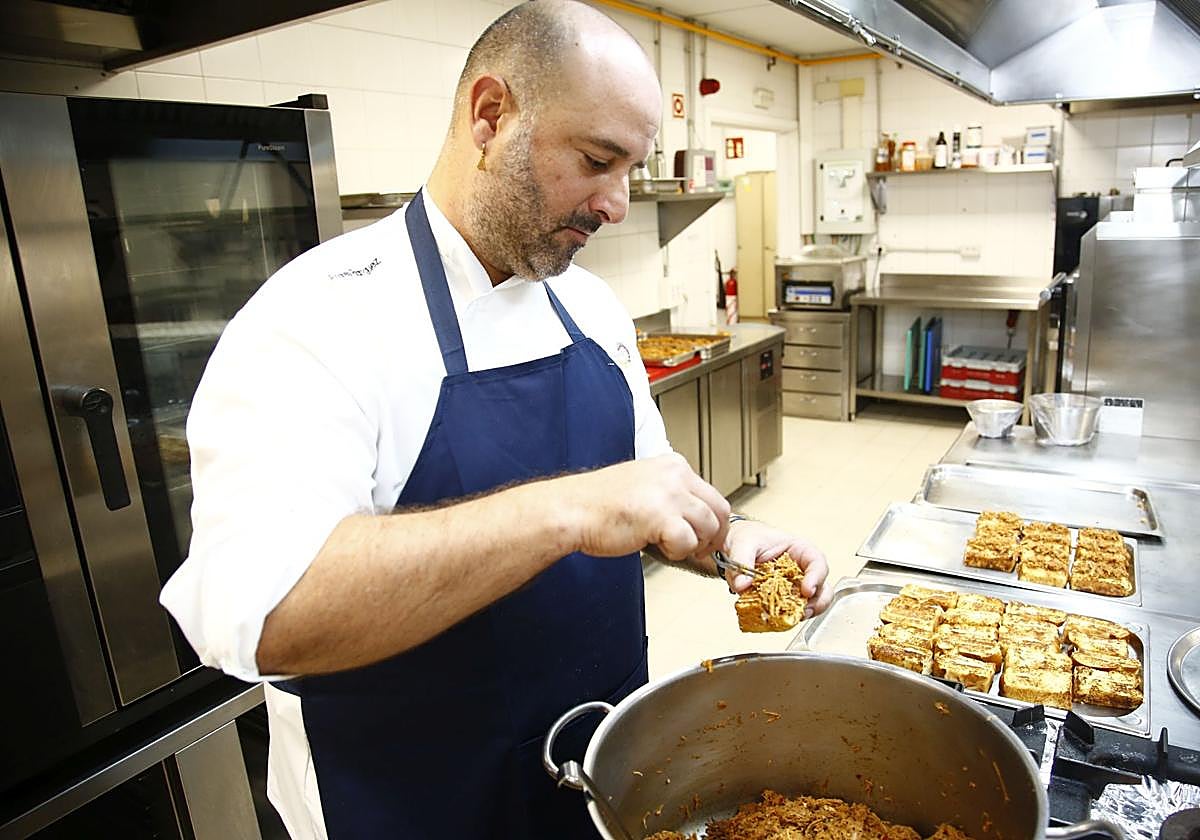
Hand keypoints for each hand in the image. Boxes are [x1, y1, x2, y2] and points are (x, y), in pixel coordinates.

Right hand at [561, 453, 729, 561]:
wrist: (572, 510)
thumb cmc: (600, 504)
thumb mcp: (644, 486)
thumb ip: (672, 496)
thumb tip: (697, 520)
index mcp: (673, 465)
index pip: (713, 495)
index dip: (711, 522)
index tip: (703, 536)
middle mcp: (675, 475)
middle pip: (719, 511)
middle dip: (712, 536)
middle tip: (697, 549)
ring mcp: (670, 495)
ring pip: (708, 528)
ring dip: (692, 545)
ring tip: (667, 545)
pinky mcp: (662, 517)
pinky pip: (688, 543)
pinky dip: (676, 552)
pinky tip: (656, 546)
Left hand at [723, 519, 831, 618]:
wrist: (735, 545)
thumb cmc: (747, 537)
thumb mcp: (743, 543)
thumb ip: (742, 561)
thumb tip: (741, 585)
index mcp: (799, 550)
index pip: (817, 562)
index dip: (817, 577)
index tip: (807, 590)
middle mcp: (802, 570)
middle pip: (822, 587)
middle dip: (817, 602)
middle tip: (803, 611)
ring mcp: (794, 586)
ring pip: (812, 603)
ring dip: (803, 613)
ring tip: (789, 618)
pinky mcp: (783, 599)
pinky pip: (791, 611)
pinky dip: (787, 617)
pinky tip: (776, 619)